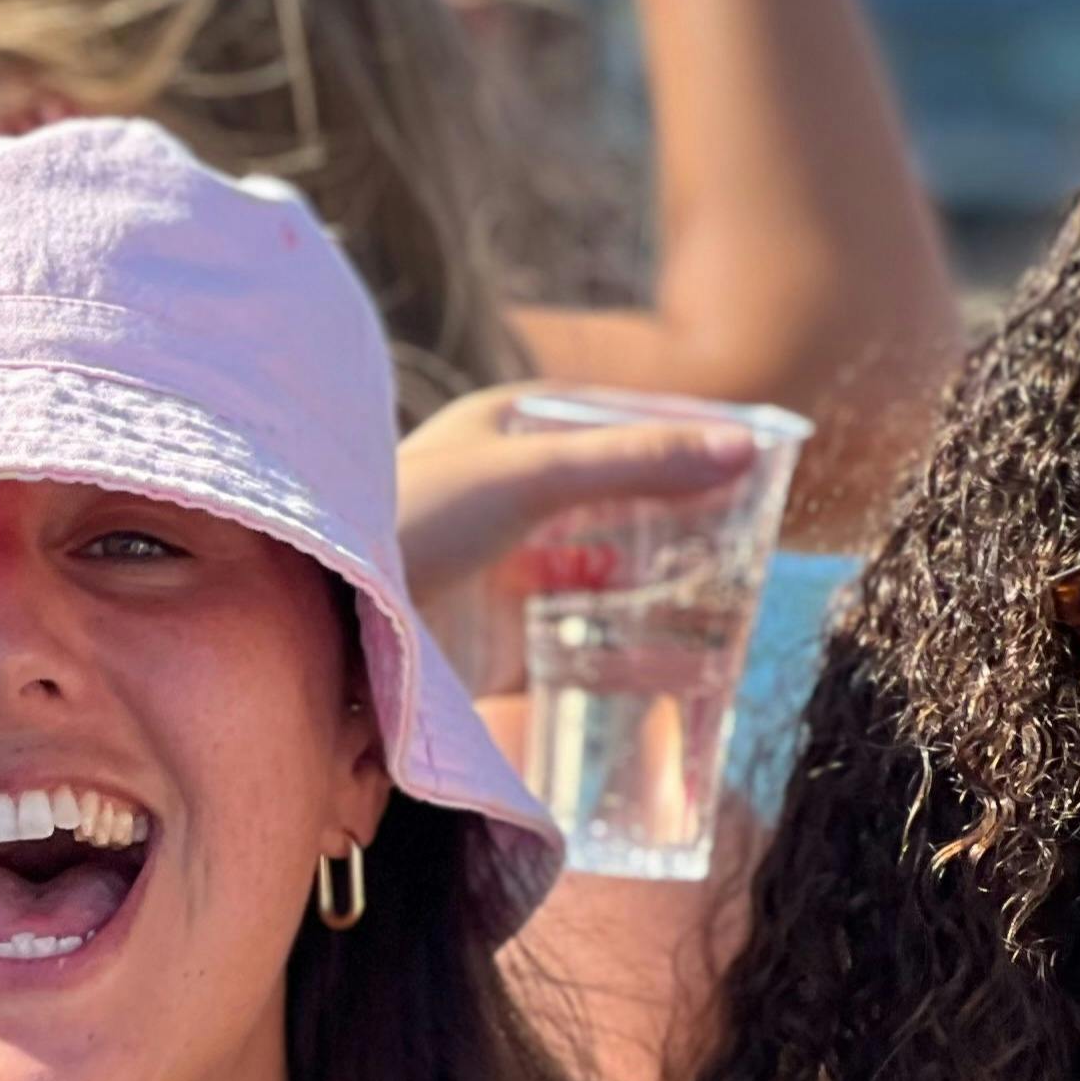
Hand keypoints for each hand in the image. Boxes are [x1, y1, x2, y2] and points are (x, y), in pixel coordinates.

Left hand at [396, 383, 762, 641]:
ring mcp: (497, 571)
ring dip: (659, 586)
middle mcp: (500, 498)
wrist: (323, 619)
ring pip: (599, 573)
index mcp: (501, 431)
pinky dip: (626, 651)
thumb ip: (636, 462)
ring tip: (732, 596)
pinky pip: (575, 644)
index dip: (680, 437)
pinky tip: (679, 658)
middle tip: (756, 534)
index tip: (754, 454)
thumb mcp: (529, 473)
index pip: (613, 423)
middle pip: (612, 503)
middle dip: (678, 520)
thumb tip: (746, 448)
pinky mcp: (492, 644)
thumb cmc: (409, 519)